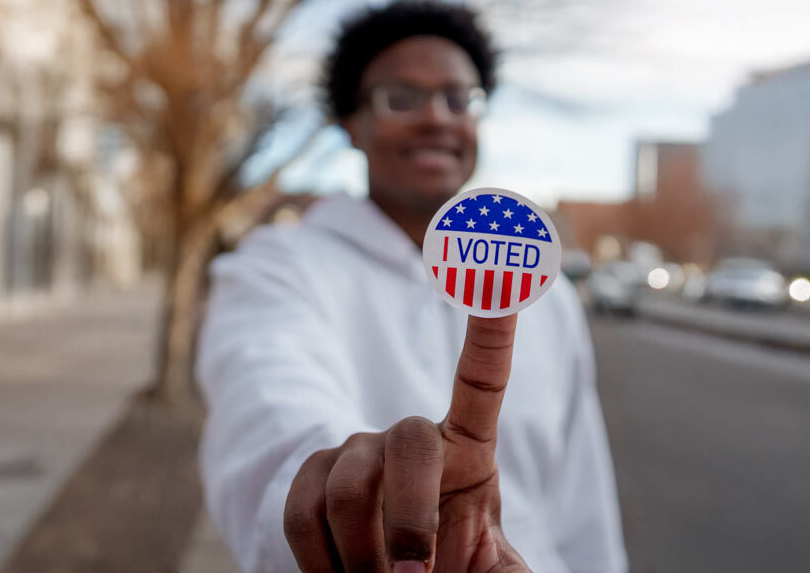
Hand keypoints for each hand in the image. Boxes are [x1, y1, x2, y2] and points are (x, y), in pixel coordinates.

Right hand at [284, 313, 529, 571]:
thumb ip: (507, 570)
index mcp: (469, 451)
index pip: (483, 377)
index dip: (490, 326)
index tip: (500, 266)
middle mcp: (411, 440)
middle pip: (409, 440)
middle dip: (409, 516)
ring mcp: (356, 454)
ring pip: (348, 488)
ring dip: (362, 555)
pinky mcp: (312, 479)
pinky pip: (302, 511)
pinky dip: (321, 562)